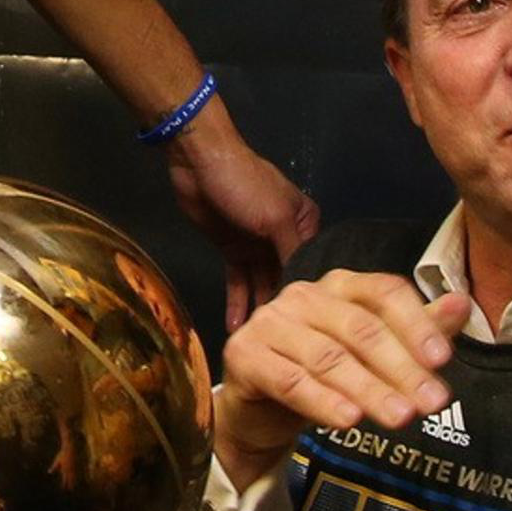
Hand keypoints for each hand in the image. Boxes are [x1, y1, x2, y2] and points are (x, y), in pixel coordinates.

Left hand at [164, 107, 320, 327]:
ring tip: (259, 343)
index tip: (311, 330)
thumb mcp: (276, 217)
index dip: (310, 295)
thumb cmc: (245, 185)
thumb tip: (309, 290)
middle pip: (287, 279)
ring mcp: (257, 246)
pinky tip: (237, 328)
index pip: (312, 265)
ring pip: (262, 285)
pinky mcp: (233, 252)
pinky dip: (237, 303)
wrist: (199, 163)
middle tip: (281, 347)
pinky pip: (239, 282)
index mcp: (304, 224)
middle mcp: (285, 238)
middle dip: (283, 309)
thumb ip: (292, 252)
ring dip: (259, 310)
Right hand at [214, 271, 462, 484]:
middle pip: (360, 328)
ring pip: (328, 357)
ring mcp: (269, 321)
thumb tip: (463, 304)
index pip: (385, 292)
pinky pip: (289, 380)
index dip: (416, 324)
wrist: (259, 407)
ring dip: (369, 390)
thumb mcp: (374, 354)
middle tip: (432, 404)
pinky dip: (322, 401)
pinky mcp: (244, 354)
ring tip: (400, 419)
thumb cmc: (322, 373)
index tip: (443, 361)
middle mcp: (303, 295)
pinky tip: (348, 420)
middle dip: (401, 368)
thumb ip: (417, 329)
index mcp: (340, 285)